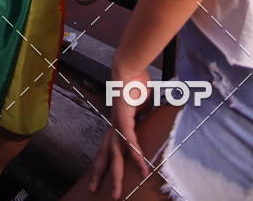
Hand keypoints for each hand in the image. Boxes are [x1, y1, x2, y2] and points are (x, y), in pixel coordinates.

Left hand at [89, 72, 149, 198]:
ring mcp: (117, 123)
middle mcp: (114, 125)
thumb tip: (157, 114)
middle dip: (100, 175)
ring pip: (116, 155)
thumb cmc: (134, 80)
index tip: (101, 175)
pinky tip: (141, 168)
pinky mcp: (124, 118)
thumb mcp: (142, 103)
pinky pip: (130, 141)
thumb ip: (146, 113)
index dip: (106, 161)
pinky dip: (136, 155)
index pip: (109, 146)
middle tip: (94, 191)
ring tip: (116, 194)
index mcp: (117, 123)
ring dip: (116, 176)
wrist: (128, 66)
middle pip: (107, 155)